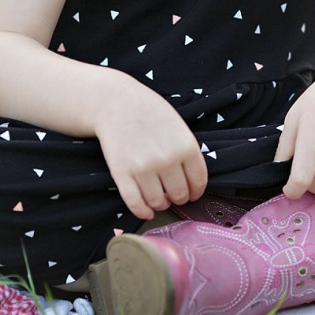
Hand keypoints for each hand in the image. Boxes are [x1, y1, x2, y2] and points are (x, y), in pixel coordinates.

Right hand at [94, 74, 207, 218]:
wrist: (115, 102)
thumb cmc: (149, 112)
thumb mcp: (178, 125)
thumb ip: (187, 151)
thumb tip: (193, 182)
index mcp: (185, 145)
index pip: (198, 181)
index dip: (196, 191)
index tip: (192, 193)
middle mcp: (166, 159)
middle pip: (179, 194)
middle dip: (178, 197)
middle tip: (173, 194)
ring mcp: (143, 168)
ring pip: (158, 202)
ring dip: (161, 204)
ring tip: (160, 198)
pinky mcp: (121, 173)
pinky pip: (135, 203)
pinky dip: (143, 211)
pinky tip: (147, 211)